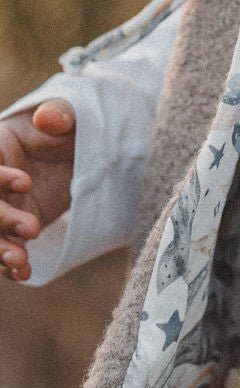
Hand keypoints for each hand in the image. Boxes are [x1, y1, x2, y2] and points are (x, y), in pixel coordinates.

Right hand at [0, 99, 76, 281]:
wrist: (83, 151)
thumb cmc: (71, 126)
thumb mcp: (71, 116)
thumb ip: (60, 113)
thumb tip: (47, 118)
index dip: (0, 178)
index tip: (26, 182)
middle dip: (2, 219)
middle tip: (33, 229)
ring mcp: (3, 205)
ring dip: (1, 249)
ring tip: (21, 263)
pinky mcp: (15, 227)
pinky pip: (5, 247)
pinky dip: (9, 263)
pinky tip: (23, 274)